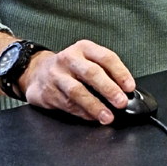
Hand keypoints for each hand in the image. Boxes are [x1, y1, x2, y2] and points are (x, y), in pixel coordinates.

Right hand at [19, 40, 135, 124]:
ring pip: (77, 91)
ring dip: (95, 106)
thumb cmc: (70, 67)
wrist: (36, 72)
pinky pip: (68, 104)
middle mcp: (69, 59)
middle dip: (108, 89)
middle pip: (91, 73)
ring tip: (107, 116)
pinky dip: (83, 113)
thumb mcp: (86, 59)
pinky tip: (93, 117)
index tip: (130, 87)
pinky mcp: (48, 92)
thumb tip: (124, 90)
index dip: (120, 72)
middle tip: (121, 102)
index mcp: (84, 48)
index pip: (106, 57)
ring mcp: (57, 75)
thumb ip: (104, 71)